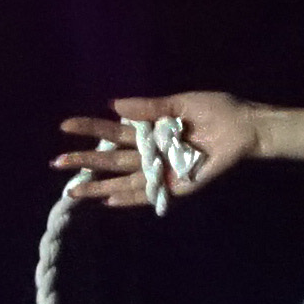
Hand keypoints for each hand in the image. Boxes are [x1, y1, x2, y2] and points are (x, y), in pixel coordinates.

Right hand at [59, 96, 296, 204]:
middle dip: (84, 161)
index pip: (113, 131)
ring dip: (97, 185)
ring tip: (72, 191)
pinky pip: (149, 195)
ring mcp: (163, 171)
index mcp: (151, 130)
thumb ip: (148, 107)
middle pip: (111, 159)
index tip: (65, 125)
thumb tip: (113, 105)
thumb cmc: (218, 111)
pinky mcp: (178, 186)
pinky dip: (129, 199)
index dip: (89, 128)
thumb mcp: (179, 103)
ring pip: (123, 179)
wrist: (246, 129)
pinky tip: (108, 201)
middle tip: (56, 162)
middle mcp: (152, 152)